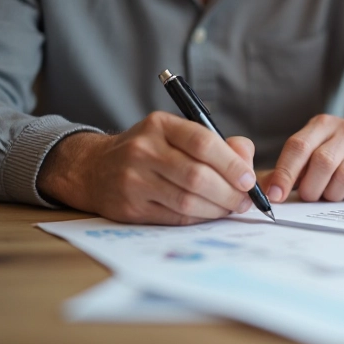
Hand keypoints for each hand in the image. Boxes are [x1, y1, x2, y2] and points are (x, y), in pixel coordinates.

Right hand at [37, 112, 258, 224]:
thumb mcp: (178, 134)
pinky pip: (174, 218)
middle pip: (197, 176)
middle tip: (245, 200)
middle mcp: (143, 150)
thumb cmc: (151, 150)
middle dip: (229, 192)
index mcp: (160, 125)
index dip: (231, 163)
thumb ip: (219, 144)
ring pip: (187, 201)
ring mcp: (133, 180)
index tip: (248, 179)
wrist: (95, 168)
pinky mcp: (130, 207)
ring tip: (231, 208)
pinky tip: (209, 214)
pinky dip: (199, 219)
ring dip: (217, 209)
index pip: (202, 142)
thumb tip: (246, 164)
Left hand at [260, 114, 343, 202]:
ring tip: (332, 193)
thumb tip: (262, 190)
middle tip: (310, 196)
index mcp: (323, 125)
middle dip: (311, 188)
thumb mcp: (315, 151)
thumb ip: (289, 169)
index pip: (298, 146)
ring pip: (343, 178)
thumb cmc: (341, 155)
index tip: (275, 196)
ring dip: (332, 195)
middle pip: (322, 163)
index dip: (284, 174)